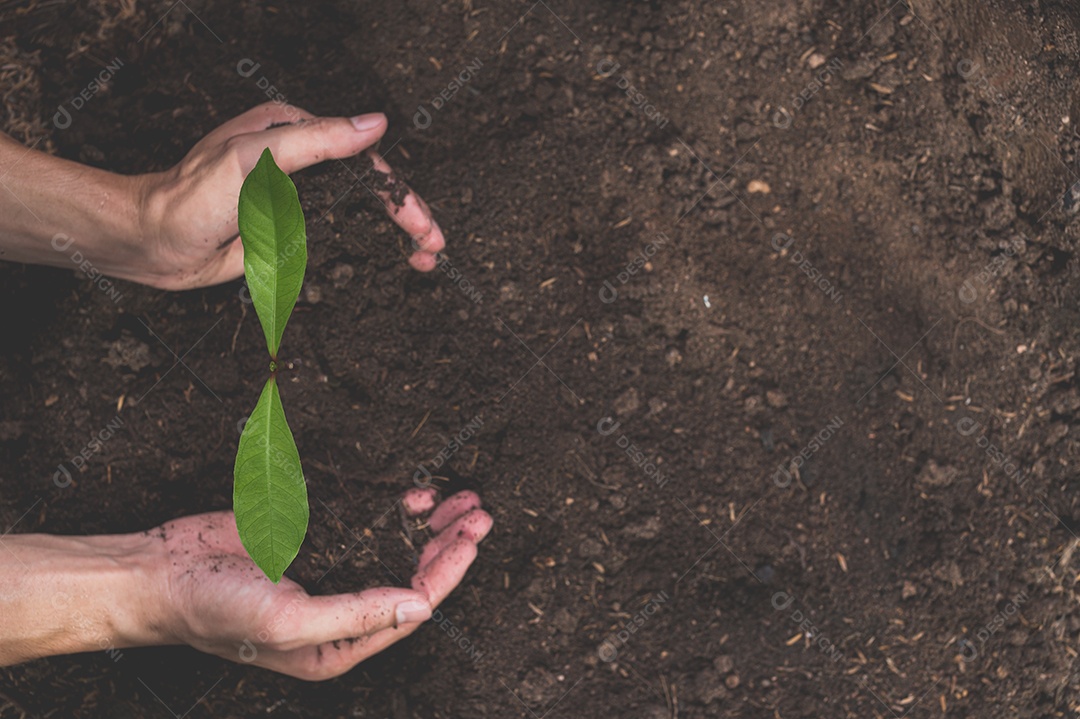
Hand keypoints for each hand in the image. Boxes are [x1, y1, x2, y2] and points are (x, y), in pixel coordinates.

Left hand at [136, 102, 445, 288]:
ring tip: (422, 261)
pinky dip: (363, 253)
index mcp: (295, 132)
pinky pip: (332, 241)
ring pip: (356, 217)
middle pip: (367, 190)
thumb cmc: (193, 195)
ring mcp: (295, 200)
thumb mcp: (261, 157)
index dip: (399, 194)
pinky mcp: (286, 233)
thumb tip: (374, 124)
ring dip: (391, 239)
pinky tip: (385, 266)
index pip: (363, 160)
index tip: (422, 224)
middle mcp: (299, 164)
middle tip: (433, 246)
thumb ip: (319, 140)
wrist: (156, 243)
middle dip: (407, 219)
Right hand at [154, 489, 490, 679]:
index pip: (410, 608)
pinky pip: (364, 522)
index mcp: (339, 646)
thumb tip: (420, 607)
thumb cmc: (214, 611)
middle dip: (447, 544)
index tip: (470, 540)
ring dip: (429, 525)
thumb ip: (356, 614)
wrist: (160, 574)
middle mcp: (341, 612)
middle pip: (411, 576)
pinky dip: (391, 509)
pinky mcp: (313, 540)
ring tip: (461, 500)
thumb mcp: (288, 622)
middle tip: (477, 512)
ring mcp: (329, 572)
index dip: (445, 573)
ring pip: (394, 547)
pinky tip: (415, 495)